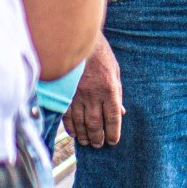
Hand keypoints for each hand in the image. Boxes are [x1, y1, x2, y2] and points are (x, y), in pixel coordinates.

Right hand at [64, 33, 124, 147]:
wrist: (80, 42)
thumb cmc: (101, 57)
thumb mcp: (115, 73)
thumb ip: (117, 94)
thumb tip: (122, 112)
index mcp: (110, 89)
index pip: (113, 117)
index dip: (113, 132)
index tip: (113, 141)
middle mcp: (93, 95)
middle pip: (95, 123)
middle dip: (98, 137)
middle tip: (99, 145)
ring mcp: (77, 95)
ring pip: (80, 122)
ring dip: (85, 135)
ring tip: (88, 142)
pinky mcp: (65, 94)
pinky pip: (67, 115)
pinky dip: (70, 127)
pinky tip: (74, 133)